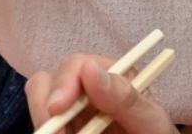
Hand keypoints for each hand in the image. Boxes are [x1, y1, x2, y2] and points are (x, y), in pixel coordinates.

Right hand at [26, 56, 178, 133]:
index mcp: (111, 79)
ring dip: (43, 122)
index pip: (78, 65)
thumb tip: (89, 69)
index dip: (64, 82)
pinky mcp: (65, 128)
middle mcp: (86, 90)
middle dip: (44, 104)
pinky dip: (47, 130)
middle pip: (48, 80)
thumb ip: (125, 98)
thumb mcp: (151, 122)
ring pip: (39, 104)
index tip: (58, 108)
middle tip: (50, 133)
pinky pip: (44, 126)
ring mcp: (72, 113)